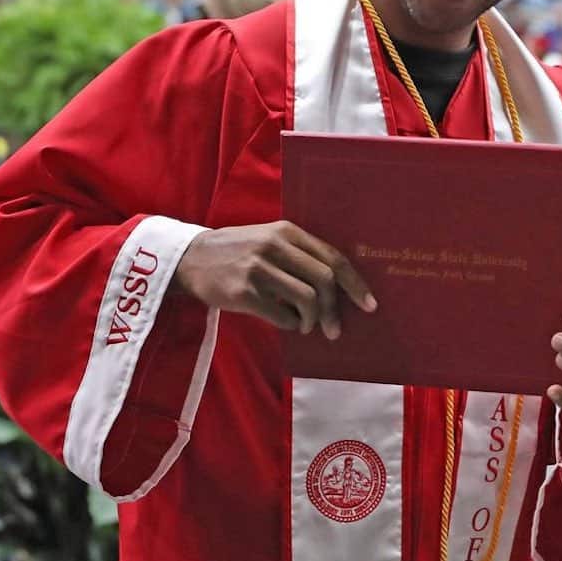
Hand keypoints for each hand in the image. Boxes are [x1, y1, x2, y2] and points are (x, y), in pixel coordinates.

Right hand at [175, 222, 376, 339]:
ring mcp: (258, 268)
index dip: (355, 284)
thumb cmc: (240, 252)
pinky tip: (286, 323)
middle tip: (334, 329)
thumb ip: (300, 256)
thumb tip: (338, 288)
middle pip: (324, 280)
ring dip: (312, 320)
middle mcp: (274, 246)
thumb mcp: (269, 240)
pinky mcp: (243, 292)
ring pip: (306, 299)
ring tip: (306, 326)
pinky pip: (282, 315)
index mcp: (286, 231)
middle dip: (334, 309)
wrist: (192, 259)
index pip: (332, 258)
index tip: (369, 304)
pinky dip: (291, 324)